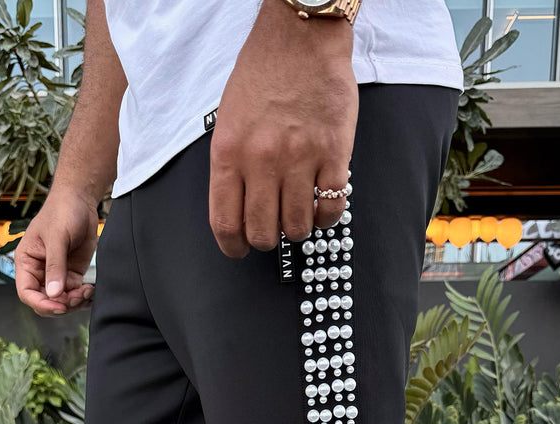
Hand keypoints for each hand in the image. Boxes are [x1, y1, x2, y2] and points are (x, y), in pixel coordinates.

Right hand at [15, 190, 98, 315]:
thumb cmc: (62, 211)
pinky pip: (74, 294)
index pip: (27, 292)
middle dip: (61, 304)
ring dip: (74, 302)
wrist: (80, 201)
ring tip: (86, 291)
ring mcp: (56, 274)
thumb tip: (54, 294)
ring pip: (61, 301)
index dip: (41, 304)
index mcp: (26, 262)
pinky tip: (90, 291)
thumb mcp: (57, 238)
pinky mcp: (72, 274)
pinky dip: (82, 297)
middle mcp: (39, 271)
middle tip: (77, 297)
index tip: (59, 306)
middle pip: (45, 301)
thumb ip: (55, 266)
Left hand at [209, 0, 357, 257]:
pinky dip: (327, 215)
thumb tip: (238, 211)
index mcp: (230, 154)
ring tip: (298, 212)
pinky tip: (322, 203)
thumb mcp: (228, 120)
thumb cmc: (263, 74)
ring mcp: (300, 159)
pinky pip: (331, 207)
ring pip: (297, 226)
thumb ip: (231, 166)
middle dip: (267, 239)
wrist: (300, 38)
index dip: (233, 247)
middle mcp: (262, 161)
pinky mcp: (334, 154)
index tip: (240, 249)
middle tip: (273, 228)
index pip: (226, 223)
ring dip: (298, 228)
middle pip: (263, 233)